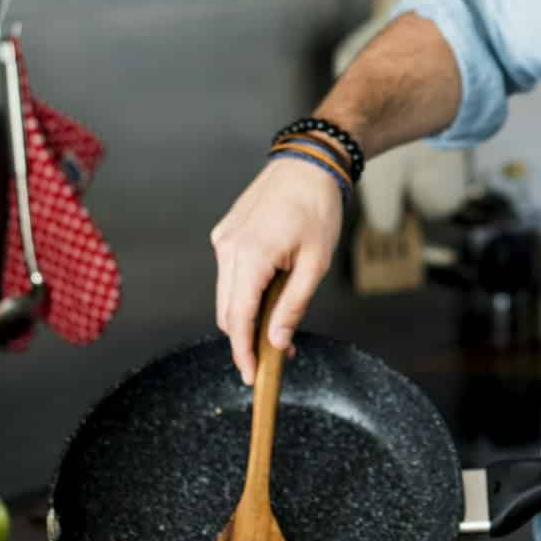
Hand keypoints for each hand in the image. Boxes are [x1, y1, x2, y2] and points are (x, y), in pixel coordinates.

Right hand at [209, 154, 343, 382]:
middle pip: (227, 312)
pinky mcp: (226, 234)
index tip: (251, 377)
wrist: (308, 163)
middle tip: (277, 355)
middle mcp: (228, 249)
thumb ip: (293, 305)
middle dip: (246, 338)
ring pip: (227, 294)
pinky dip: (245, 291)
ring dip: (246, 314)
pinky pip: (230, 274)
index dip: (243, 352)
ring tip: (279, 325)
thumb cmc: (317, 208)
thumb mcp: (315, 263)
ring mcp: (223, 240)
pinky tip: (270, 294)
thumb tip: (277, 342)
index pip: (238, 319)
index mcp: (251, 256)